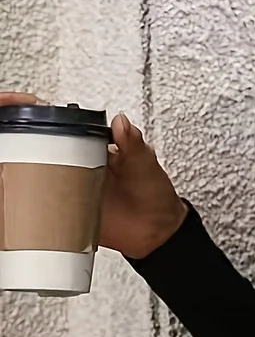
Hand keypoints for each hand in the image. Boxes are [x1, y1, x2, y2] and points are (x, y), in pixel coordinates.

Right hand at [0, 92, 189, 258]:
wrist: (157, 234)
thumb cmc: (153, 196)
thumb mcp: (146, 164)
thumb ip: (134, 143)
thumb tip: (122, 122)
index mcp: (89, 143)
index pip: (54, 118)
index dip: (30, 108)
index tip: (12, 102)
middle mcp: (73, 161)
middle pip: (34, 141)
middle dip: (12, 133)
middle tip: (2, 129)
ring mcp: (67, 185)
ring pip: (31, 169)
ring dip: (14, 164)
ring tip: (3, 161)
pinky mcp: (65, 210)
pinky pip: (39, 202)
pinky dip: (24, 198)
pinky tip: (13, 194)